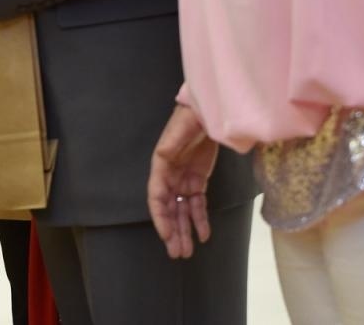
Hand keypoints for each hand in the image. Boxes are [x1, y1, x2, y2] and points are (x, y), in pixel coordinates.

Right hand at [148, 103, 218, 257]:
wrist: (206, 111)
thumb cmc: (190, 117)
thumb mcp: (180, 129)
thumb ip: (172, 144)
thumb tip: (164, 157)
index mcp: (162, 164)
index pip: (157, 196)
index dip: (160, 217)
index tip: (166, 235)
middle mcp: (170, 175)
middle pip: (169, 208)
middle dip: (173, 231)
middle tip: (177, 253)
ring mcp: (184, 179)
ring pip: (182, 210)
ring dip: (184, 230)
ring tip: (186, 252)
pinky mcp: (198, 180)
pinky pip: (197, 204)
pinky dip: (199, 220)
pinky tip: (203, 235)